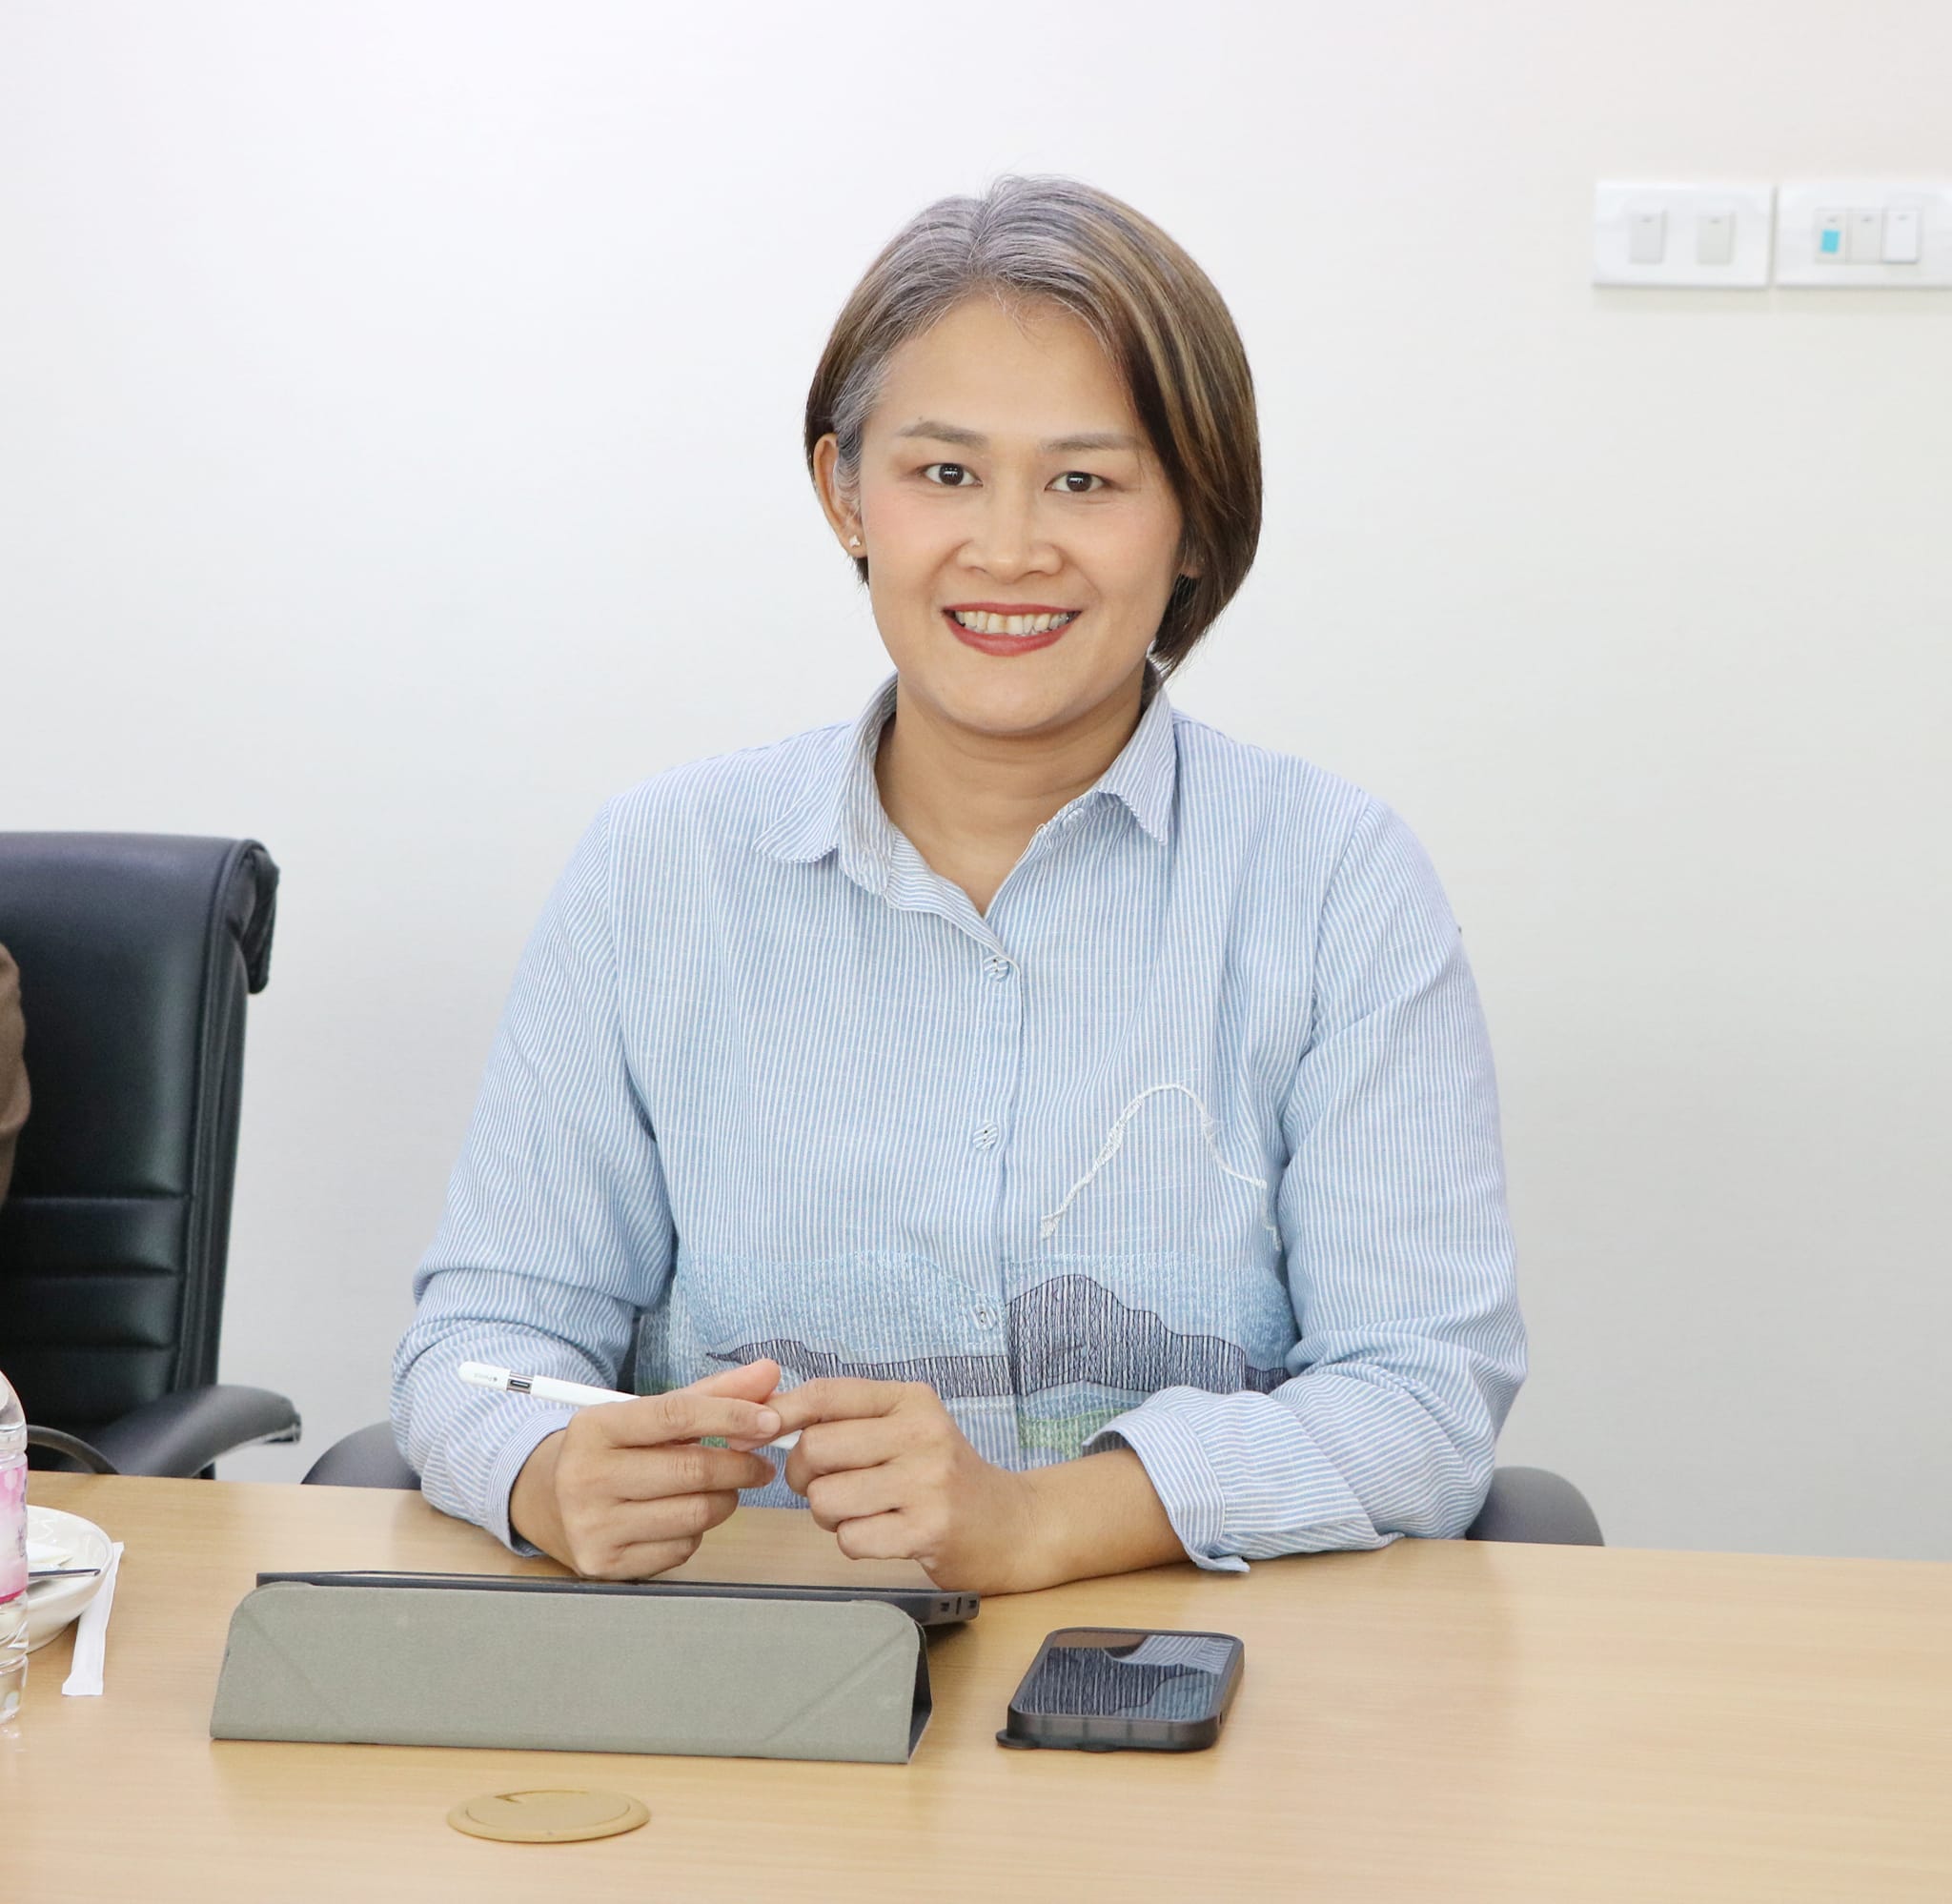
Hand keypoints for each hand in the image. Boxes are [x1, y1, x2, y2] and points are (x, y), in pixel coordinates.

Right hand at [508, 1358, 782, 1579]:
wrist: (546, 1499)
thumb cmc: (612, 1449)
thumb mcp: (647, 1413)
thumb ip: (711, 1392)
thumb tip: (768, 1373)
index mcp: (594, 1427)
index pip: (676, 1415)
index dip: (732, 1415)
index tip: (771, 1419)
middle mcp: (586, 1477)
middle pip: (692, 1470)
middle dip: (740, 1466)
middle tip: (761, 1464)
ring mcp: (593, 1526)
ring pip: (694, 1514)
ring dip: (724, 1500)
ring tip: (722, 1488)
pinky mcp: (604, 1564)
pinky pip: (680, 1548)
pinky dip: (696, 1531)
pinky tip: (682, 1516)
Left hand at [768, 1378, 1042, 1594]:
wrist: (1013, 1524)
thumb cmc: (944, 1477)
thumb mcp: (906, 1428)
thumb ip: (847, 1420)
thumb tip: (765, 1420)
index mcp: (909, 1399)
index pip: (825, 1393)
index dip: (779, 1414)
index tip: (755, 1433)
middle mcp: (921, 1432)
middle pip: (815, 1448)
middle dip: (804, 1477)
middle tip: (827, 1487)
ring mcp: (928, 1480)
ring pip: (826, 1499)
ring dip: (830, 1515)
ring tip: (862, 1512)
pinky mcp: (930, 1529)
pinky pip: (851, 1539)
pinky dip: (854, 1542)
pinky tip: (884, 1534)